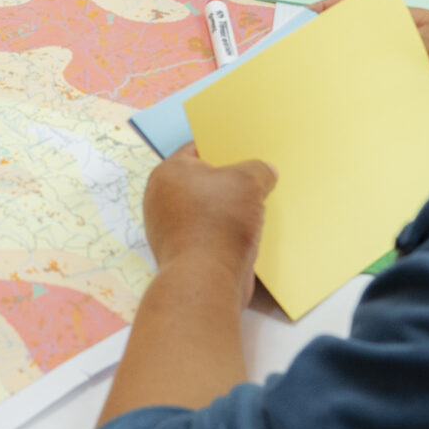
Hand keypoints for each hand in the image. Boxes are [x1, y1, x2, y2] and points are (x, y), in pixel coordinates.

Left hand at [142, 142, 272, 307]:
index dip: (224, 147)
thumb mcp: (248, 181)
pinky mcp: (184, 252)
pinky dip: (227, 232)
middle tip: (258, 178)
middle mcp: (162, 198)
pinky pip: (209, 233)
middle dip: (230, 181)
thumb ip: (258, 169)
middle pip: (204, 181)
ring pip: (208, 209)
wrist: (206, 280)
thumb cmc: (219, 222)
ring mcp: (170, 228)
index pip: (197, 148)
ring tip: (260, 205)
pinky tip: (251, 232)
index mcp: (168, 173)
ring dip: (231, 209)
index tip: (247, 150)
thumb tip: (266, 171)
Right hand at [307, 0, 428, 140]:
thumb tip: (346, 45)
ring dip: (348, 82)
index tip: (300, 22)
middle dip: (331, 51)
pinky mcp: (412, 99)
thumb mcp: (426, 46)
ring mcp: (406, 73)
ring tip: (317, 93)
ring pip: (367, 74)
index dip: (328, 13)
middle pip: (357, 44)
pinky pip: (382, 99)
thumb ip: (387, 45)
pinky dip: (366, 105)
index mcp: (404, 22)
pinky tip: (347, 114)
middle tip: (301, 65)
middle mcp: (401, 45)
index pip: (358, 10)